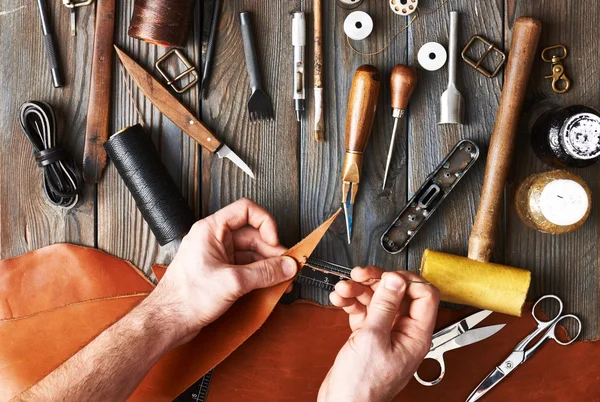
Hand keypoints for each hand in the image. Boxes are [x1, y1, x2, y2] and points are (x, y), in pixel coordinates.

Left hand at [145, 198, 297, 346]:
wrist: (167, 323)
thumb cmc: (186, 298)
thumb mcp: (233, 282)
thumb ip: (265, 273)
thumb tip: (288, 266)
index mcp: (211, 230)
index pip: (246, 210)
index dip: (265, 223)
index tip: (275, 242)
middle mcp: (214, 239)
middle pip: (252, 235)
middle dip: (272, 251)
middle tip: (288, 267)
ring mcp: (217, 257)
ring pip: (251, 253)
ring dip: (268, 266)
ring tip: (282, 280)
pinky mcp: (219, 273)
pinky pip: (245, 268)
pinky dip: (259, 276)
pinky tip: (270, 286)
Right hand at [318, 266, 438, 401]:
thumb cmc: (362, 385)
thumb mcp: (372, 338)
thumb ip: (385, 305)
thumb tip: (396, 280)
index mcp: (416, 334)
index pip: (424, 295)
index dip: (406, 280)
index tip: (387, 276)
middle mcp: (403, 332)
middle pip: (398, 293)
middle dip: (377, 281)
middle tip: (360, 275)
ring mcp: (385, 333)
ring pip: (377, 300)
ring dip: (359, 290)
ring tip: (343, 288)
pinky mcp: (368, 336)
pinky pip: (364, 310)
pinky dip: (351, 302)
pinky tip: (340, 299)